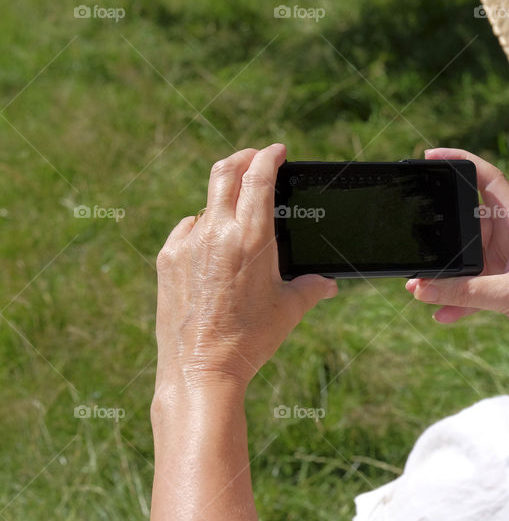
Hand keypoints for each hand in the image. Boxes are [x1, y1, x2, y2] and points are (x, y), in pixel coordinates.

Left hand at [154, 144, 337, 392]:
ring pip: (207, 204)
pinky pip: (188, 230)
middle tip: (255, 158)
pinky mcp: (168, 259)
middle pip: (225, 171)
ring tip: (238, 217)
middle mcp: (217, 232)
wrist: (200, 369)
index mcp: (252, 238)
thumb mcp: (290, 309)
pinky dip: (203, 228)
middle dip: (243, 157)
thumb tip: (329, 284)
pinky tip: (213, 247)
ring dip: (225, 200)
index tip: (277, 150)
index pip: (258, 177)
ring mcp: (187, 243)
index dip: (269, 156)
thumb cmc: (252, 340)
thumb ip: (312, 287)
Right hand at [406, 148, 508, 386]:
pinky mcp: (506, 291)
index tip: (433, 156)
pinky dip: (456, 300)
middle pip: (469, 221)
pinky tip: (441, 314)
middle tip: (414, 233)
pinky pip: (472, 288)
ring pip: (466, 260)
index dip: (463, 162)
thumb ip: (465, 291)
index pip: (491, 180)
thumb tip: (422, 287)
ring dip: (445, 272)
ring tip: (417, 285)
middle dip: (442, 228)